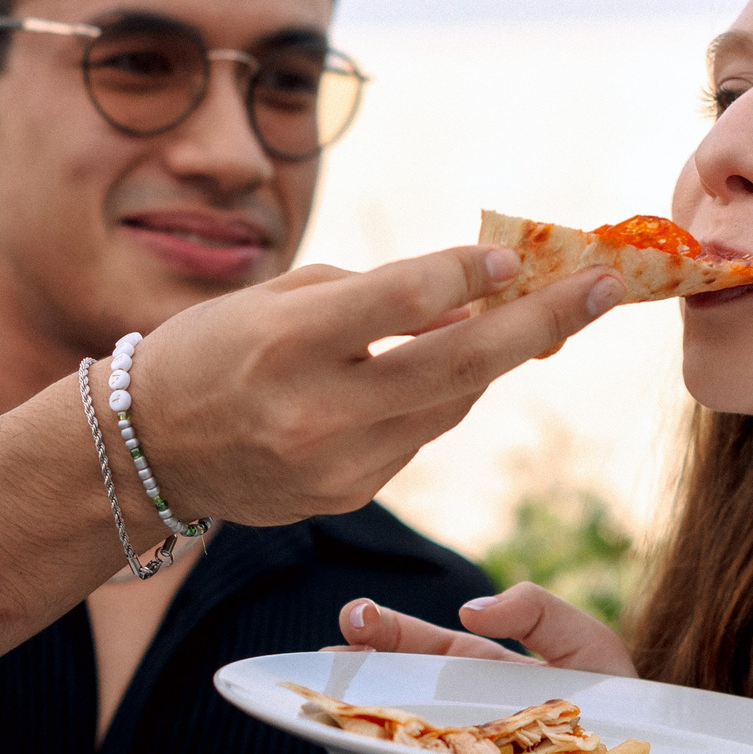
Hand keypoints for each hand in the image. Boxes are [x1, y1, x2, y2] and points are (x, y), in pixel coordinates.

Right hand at [135, 248, 624, 524]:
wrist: (148, 451)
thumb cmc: (214, 349)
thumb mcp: (279, 298)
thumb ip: (374, 294)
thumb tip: (472, 296)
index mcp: (289, 343)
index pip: (405, 301)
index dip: (469, 275)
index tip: (514, 256)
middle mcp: (316, 411)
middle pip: (457, 366)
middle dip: (541, 323)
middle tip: (604, 287)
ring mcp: (335, 466)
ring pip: (448, 404)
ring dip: (492, 358)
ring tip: (532, 317)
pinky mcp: (346, 496)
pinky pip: (416, 437)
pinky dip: (435, 399)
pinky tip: (433, 372)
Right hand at [341, 587, 672, 753]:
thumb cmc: (624, 720)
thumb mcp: (593, 650)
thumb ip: (540, 611)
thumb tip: (470, 610)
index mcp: (481, 678)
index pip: (420, 648)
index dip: (382, 630)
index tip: (356, 619)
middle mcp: (460, 728)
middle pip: (392, 703)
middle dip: (354, 683)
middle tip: (328, 665)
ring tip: (358, 737)